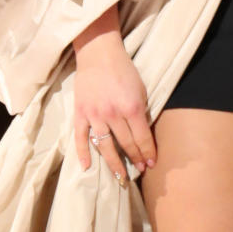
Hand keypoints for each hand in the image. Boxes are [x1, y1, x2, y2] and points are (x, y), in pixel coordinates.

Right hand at [73, 24, 155, 185]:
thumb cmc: (123, 70)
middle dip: (135, 159)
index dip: (148, 152)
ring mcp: (95, 115)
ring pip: (105, 147)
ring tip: (120, 177)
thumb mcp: (141, 89)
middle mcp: (113, 114)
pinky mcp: (80, 113)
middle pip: (126, 144)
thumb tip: (142, 133)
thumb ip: (141, 112)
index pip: (142, 138)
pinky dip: (83, 153)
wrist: (99, 54)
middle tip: (140, 170)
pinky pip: (80, 138)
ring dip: (114, 164)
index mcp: (132, 107)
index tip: (152, 163)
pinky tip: (87, 167)